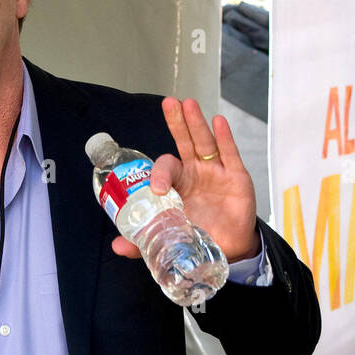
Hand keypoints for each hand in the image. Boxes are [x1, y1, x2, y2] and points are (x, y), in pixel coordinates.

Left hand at [110, 97, 258, 263]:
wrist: (229, 250)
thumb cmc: (198, 236)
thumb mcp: (169, 238)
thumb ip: (142, 241)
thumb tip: (117, 246)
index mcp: (178, 184)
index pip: (166, 169)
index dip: (160, 174)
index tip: (156, 188)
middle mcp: (196, 173)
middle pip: (185, 142)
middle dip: (177, 123)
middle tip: (168, 103)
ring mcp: (217, 172)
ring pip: (205, 143)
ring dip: (196, 123)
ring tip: (188, 105)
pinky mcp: (237, 178)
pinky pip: (230, 154)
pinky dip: (225, 137)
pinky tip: (218, 121)